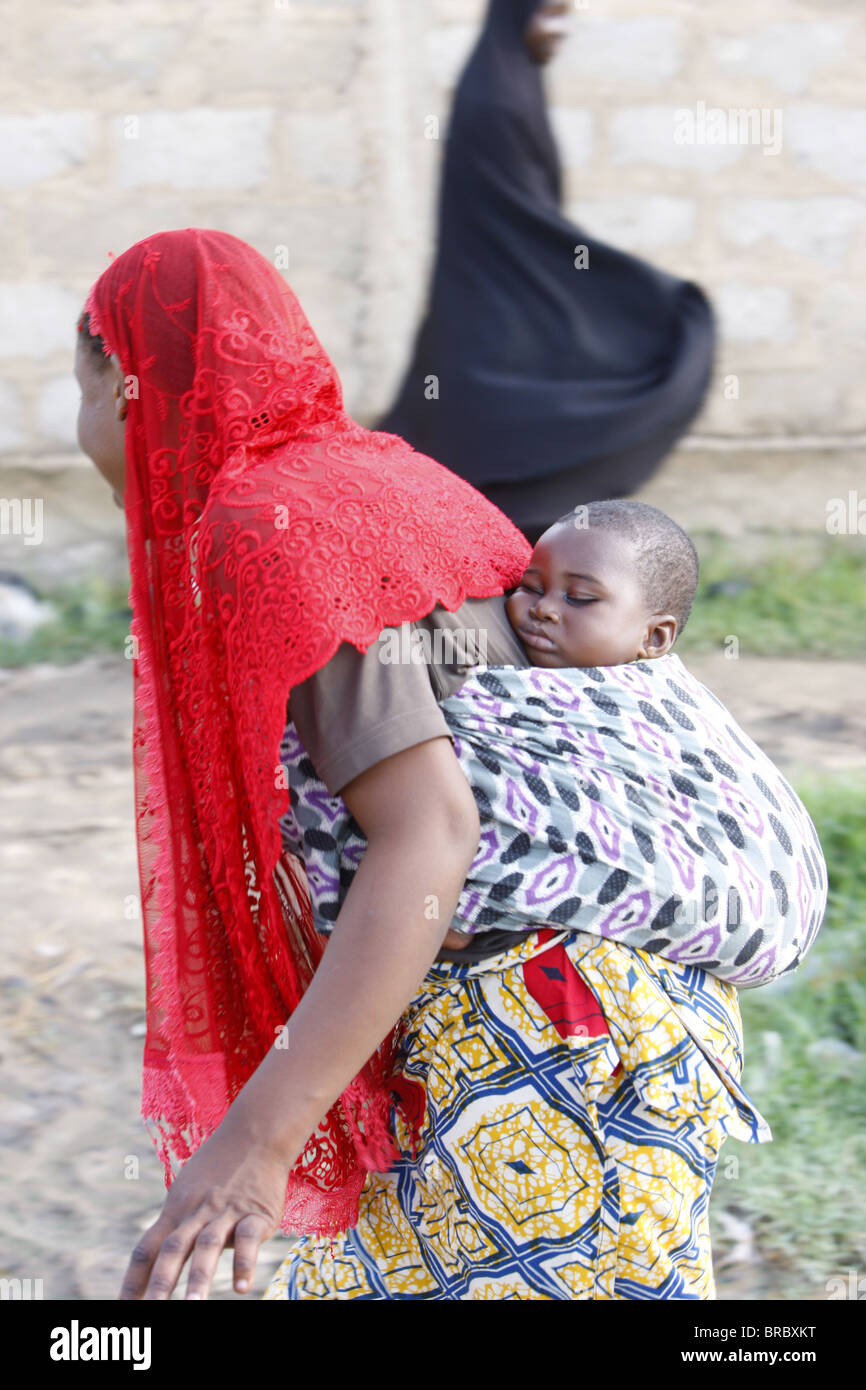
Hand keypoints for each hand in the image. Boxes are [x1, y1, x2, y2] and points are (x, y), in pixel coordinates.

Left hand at [119, 1117, 290, 1300]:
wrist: (256, 1134)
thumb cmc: (219, 1168)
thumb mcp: (188, 1192)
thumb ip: (176, 1226)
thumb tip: (156, 1261)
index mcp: (175, 1211)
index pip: (147, 1249)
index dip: (134, 1280)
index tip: (123, 1308)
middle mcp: (196, 1212)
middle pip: (173, 1248)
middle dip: (161, 1283)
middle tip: (151, 1311)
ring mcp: (225, 1212)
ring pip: (207, 1245)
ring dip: (199, 1277)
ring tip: (193, 1307)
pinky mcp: (256, 1213)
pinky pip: (247, 1238)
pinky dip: (244, 1262)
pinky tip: (242, 1287)